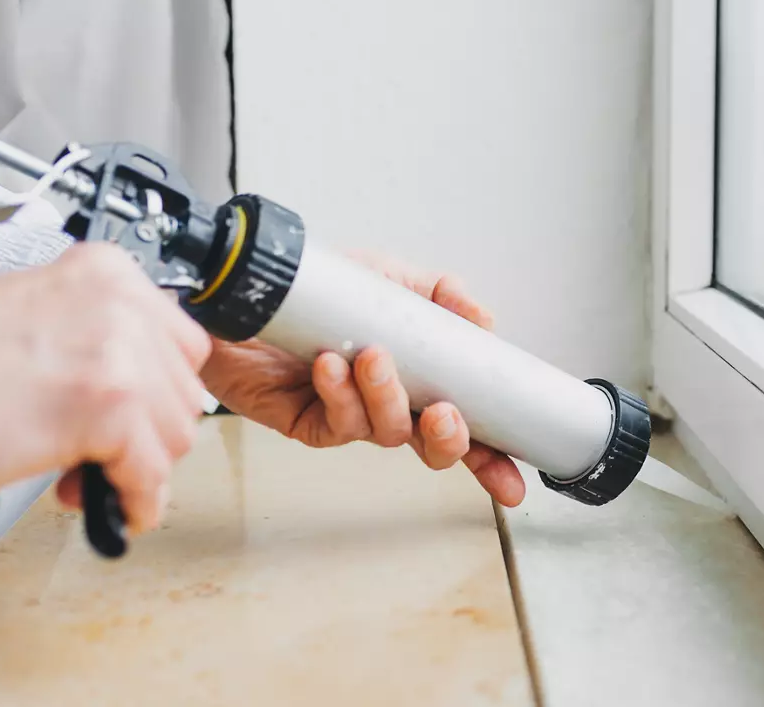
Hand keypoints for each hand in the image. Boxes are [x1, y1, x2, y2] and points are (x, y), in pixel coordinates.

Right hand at [0, 243, 211, 533]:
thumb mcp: (38, 320)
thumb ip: (100, 336)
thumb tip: (155, 383)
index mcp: (104, 272)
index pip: (182, 343)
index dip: (156, 391)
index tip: (133, 414)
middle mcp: (119, 303)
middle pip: (183, 392)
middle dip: (147, 432)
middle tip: (99, 450)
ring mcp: (118, 353)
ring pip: (175, 435)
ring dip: (135, 467)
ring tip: (83, 470)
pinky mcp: (108, 407)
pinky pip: (150, 472)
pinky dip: (134, 499)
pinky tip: (106, 503)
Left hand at [200, 252, 525, 505]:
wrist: (249, 289)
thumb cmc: (320, 289)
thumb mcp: (390, 278)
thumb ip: (443, 294)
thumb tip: (486, 321)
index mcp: (419, 379)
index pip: (466, 426)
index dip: (492, 459)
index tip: (514, 484)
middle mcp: (389, 404)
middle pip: (433, 447)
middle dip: (449, 439)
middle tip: (445, 413)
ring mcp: (350, 416)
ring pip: (386, 432)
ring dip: (386, 397)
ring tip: (373, 358)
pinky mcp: (308, 421)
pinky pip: (336, 424)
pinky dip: (339, 395)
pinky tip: (330, 366)